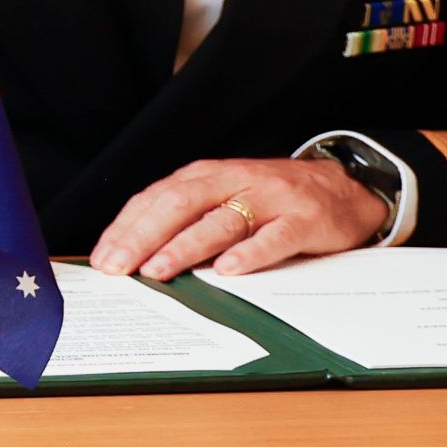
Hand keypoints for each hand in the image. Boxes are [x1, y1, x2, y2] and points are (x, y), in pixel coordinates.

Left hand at [88, 155, 388, 280]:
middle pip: (180, 204)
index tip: (103, 258)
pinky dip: (251, 253)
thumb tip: (135, 255)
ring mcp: (270, 198)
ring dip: (185, 246)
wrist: (344, 189)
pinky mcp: (304, 219)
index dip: (127, 227)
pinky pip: (275, 237)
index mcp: (208, 176)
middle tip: (118, 267)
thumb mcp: (225, 197)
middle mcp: (234, 181)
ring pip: (221, 221)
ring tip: (158, 270)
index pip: (156, 197)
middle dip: (143, 237)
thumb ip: (187, 217)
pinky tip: (229, 270)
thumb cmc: (272, 199)